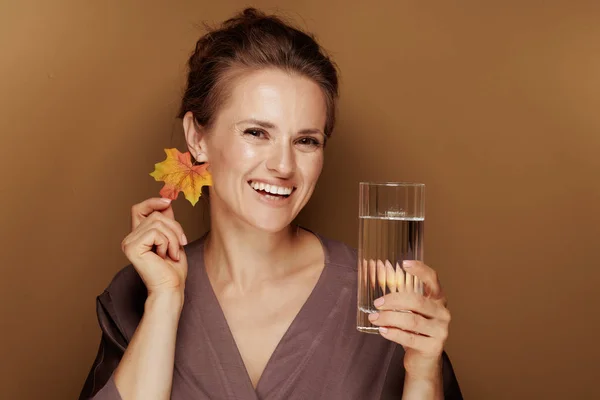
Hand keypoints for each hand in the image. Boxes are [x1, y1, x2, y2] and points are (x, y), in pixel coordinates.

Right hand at [121, 197, 188, 299]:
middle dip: (174, 227)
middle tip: (181, 244)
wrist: (171, 288)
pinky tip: (165, 256)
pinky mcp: (132, 247)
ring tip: (172, 253)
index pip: (139, 209)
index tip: (168, 201)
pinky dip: (167, 243)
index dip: (153, 202)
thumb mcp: (173, 239)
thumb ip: (167, 221)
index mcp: (138, 236)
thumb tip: (167, 202)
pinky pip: (156, 232)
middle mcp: (130, 238)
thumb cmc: (173, 269)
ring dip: (173, 238)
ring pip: (158, 222)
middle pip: (156, 215)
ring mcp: (129, 242)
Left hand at [367, 260, 449, 378]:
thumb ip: (402, 301)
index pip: (432, 279)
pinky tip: (382, 330)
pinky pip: (410, 337)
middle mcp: (442, 313)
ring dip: (389, 318)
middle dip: (393, 300)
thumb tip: (377, 291)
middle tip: (377, 303)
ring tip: (375, 318)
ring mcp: (440, 330)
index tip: (403, 263)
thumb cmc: (415, 331)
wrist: (423, 360)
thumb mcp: (412, 312)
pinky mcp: (433, 347)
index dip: (420, 270)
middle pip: (416, 301)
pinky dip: (393, 333)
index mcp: (438, 299)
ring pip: (411, 320)